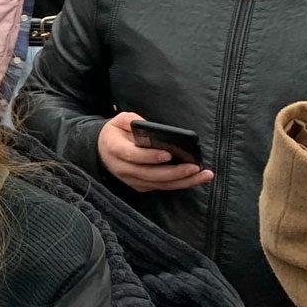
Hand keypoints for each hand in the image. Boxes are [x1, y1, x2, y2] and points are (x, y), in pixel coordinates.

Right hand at [97, 111, 211, 191]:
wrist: (103, 150)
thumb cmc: (116, 133)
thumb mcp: (118, 120)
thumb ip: (131, 119)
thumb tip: (148, 126)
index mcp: (114, 149)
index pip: (132, 155)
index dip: (150, 156)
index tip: (168, 154)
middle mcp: (122, 168)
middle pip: (150, 174)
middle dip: (174, 172)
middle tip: (195, 167)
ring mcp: (131, 180)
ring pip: (158, 184)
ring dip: (182, 181)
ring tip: (203, 175)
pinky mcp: (140, 186)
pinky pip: (161, 187)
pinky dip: (179, 184)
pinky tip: (195, 178)